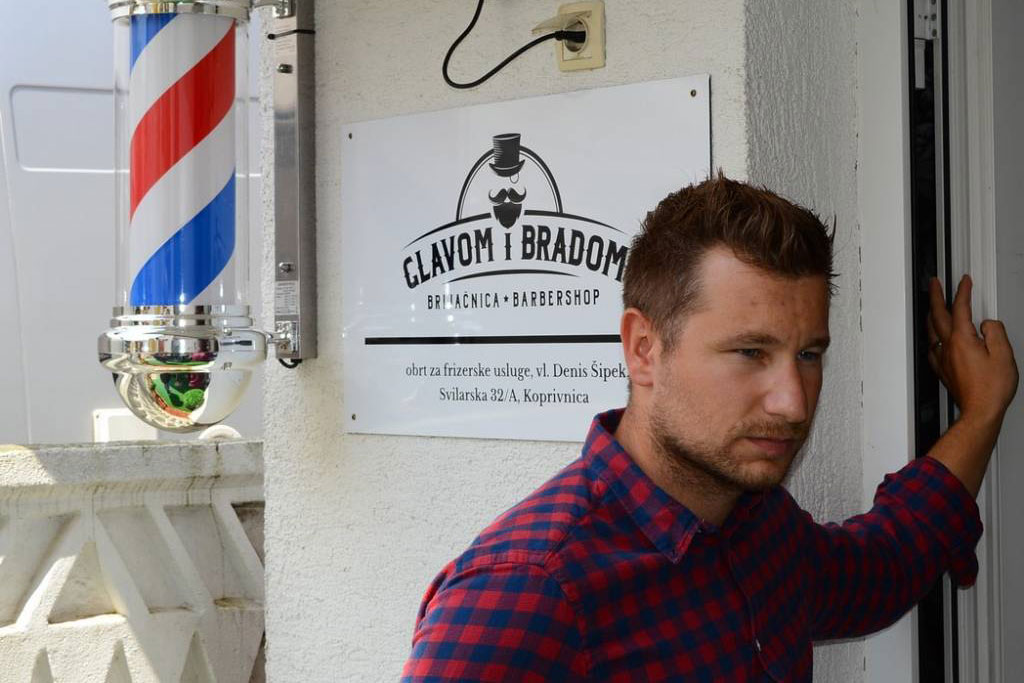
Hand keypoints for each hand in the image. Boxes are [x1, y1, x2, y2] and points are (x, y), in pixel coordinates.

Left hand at [928, 275, 1018, 423]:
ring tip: (932, 304)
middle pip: (937, 315)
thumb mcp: (1004, 354)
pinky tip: (934, 337)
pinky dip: (932, 335)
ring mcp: (943, 358)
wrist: (980, 411)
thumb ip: (996, 332)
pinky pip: (932, 347)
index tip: (964, 281)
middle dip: (935, 295)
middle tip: (934, 283)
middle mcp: (948, 347)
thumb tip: (988, 324)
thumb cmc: (992, 388)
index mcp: (962, 339)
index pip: (960, 308)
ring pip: (931, 330)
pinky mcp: (943, 370)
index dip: (962, 292)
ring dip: (931, 313)